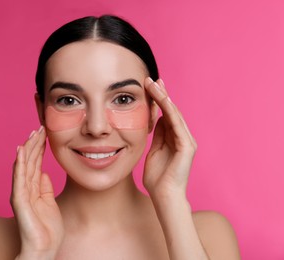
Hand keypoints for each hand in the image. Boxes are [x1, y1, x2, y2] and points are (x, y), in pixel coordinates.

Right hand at [11, 126, 63, 258]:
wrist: (44, 248)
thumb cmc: (48, 229)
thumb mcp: (50, 202)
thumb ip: (45, 187)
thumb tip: (44, 173)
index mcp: (33, 189)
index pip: (35, 164)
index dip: (39, 148)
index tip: (44, 134)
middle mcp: (24, 188)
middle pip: (28, 161)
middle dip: (34, 144)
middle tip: (40, 127)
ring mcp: (21, 193)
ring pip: (23, 166)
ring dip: (28, 149)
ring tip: (33, 134)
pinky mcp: (19, 200)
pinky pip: (19, 179)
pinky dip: (19, 165)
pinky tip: (20, 152)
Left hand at [143, 78, 196, 198]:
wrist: (164, 196)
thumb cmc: (157, 177)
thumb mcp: (154, 150)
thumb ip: (158, 135)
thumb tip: (156, 119)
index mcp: (174, 138)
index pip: (166, 114)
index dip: (158, 100)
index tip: (148, 86)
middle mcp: (183, 137)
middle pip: (171, 110)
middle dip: (161, 94)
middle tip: (151, 79)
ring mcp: (186, 141)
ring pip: (174, 114)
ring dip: (164, 98)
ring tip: (154, 84)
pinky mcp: (187, 146)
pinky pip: (177, 124)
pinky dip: (170, 111)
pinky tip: (163, 99)